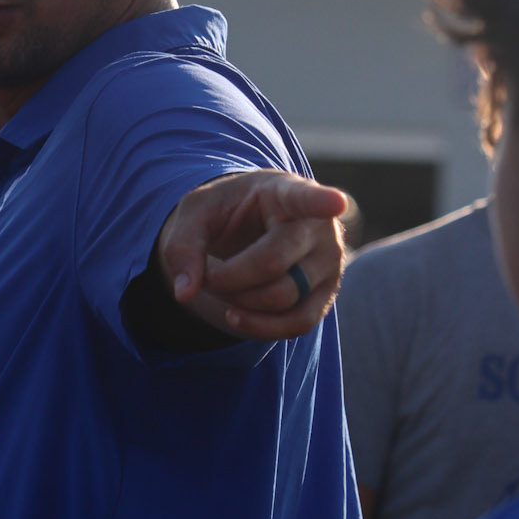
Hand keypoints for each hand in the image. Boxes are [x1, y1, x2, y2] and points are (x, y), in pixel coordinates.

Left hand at [155, 169, 346, 340]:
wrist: (247, 228)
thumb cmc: (225, 213)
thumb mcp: (195, 214)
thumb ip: (183, 246)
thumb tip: (185, 292)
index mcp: (285, 191)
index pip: (306, 197)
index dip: (321, 201)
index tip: (336, 202)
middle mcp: (318, 226)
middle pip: (273, 263)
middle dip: (228, 277)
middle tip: (206, 274)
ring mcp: (329, 262)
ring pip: (283, 297)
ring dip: (240, 302)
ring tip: (221, 286)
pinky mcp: (325, 295)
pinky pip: (299, 323)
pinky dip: (261, 327)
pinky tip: (235, 316)